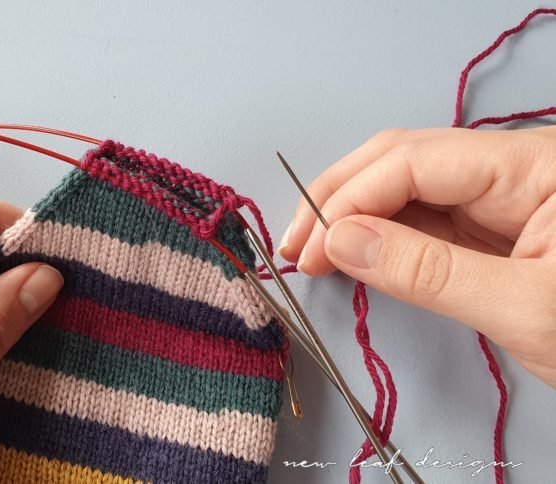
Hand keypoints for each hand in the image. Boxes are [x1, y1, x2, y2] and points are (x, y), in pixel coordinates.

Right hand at [278, 127, 555, 387]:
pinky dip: (381, 236)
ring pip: (406, 185)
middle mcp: (513, 168)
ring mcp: (501, 196)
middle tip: (297, 246)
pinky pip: (423, 218)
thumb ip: (425, 271)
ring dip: (354, 215)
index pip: (415, 161)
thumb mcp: (523, 308)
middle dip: (341, 198)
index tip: (311, 248)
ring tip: (315, 252)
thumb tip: (340, 241)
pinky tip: (354, 253)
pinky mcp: (492, 227)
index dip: (351, 199)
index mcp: (535, 167)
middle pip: (403, 158)